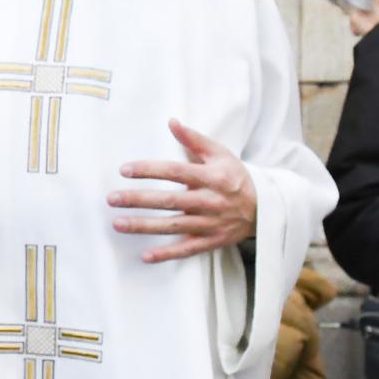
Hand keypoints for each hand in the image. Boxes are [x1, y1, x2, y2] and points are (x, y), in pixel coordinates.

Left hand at [109, 118, 257, 263]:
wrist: (266, 207)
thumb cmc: (236, 176)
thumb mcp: (220, 154)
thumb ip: (194, 139)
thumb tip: (172, 122)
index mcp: (212, 177)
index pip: (176, 172)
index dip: (149, 170)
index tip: (124, 170)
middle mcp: (210, 201)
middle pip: (169, 201)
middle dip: (139, 200)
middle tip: (112, 198)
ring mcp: (211, 223)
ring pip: (173, 226)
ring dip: (144, 226)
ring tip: (117, 223)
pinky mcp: (212, 241)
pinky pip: (187, 250)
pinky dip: (167, 254)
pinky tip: (145, 256)